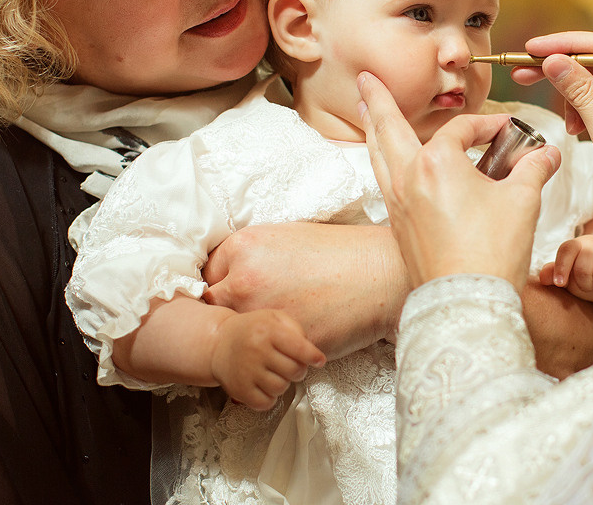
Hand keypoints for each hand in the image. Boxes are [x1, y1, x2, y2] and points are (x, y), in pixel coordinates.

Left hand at [203, 222, 409, 359]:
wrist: (383, 272)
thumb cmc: (343, 252)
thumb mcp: (289, 237)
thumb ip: (253, 255)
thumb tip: (232, 275)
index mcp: (244, 245)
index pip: (209, 274)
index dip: (225, 285)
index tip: (242, 293)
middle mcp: (244, 279)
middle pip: (215, 305)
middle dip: (233, 311)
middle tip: (259, 313)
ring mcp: (261, 313)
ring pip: (238, 335)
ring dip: (251, 337)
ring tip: (276, 331)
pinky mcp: (281, 342)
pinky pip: (265, 354)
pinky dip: (275, 352)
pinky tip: (295, 339)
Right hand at [210, 309, 324, 410]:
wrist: (219, 344)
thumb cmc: (253, 330)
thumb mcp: (274, 318)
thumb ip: (296, 329)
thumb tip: (311, 351)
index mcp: (268, 331)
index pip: (299, 348)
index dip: (313, 357)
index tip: (319, 361)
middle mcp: (257, 351)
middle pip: (294, 371)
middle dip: (299, 370)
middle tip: (292, 365)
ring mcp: (247, 372)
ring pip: (281, 388)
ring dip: (284, 383)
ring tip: (276, 373)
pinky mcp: (239, 390)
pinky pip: (266, 403)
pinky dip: (270, 397)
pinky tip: (265, 385)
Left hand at [357, 71, 561, 288]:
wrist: (466, 302)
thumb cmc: (492, 252)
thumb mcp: (522, 202)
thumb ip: (533, 169)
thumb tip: (548, 154)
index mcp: (437, 163)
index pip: (461, 130)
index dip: (487, 126)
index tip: (509, 132)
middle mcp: (408, 177)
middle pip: (387, 127)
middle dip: (377, 100)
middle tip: (365, 78)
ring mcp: (397, 203)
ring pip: (377, 154)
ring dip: (371, 128)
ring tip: (362, 111)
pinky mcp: (397, 226)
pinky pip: (383, 181)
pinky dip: (382, 161)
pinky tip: (386, 163)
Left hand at [539, 234, 592, 306]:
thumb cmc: (590, 274)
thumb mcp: (571, 275)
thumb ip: (554, 273)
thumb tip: (542, 278)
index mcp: (578, 245)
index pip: (567, 250)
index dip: (561, 267)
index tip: (560, 283)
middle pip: (583, 270)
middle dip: (585, 285)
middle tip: (590, 286)